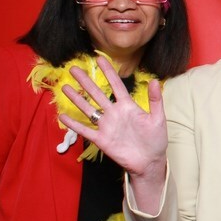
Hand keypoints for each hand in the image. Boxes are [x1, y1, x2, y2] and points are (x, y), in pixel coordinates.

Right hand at [58, 56, 167, 181]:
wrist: (150, 162)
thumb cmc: (156, 139)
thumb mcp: (158, 118)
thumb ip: (155, 100)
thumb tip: (154, 80)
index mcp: (128, 106)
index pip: (116, 85)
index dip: (108, 72)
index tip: (99, 58)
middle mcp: (114, 113)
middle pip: (97, 93)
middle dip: (86, 81)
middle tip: (73, 68)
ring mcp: (107, 126)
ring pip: (88, 109)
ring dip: (77, 99)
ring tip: (65, 87)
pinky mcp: (102, 140)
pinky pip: (85, 130)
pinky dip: (74, 124)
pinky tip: (63, 116)